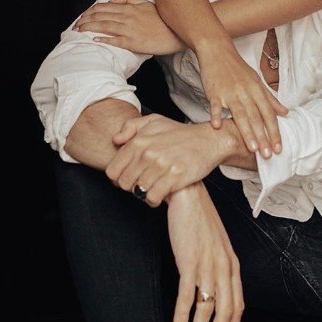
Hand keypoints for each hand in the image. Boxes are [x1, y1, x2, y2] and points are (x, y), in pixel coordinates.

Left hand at [73, 0, 182, 54]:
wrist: (177, 33)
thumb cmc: (163, 19)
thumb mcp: (146, 3)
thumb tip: (114, 0)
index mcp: (130, 8)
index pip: (104, 7)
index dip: (90, 11)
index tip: (82, 16)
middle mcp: (128, 17)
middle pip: (101, 16)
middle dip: (85, 20)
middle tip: (75, 25)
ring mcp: (130, 30)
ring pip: (105, 26)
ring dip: (90, 28)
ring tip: (79, 31)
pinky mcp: (134, 42)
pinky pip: (116, 40)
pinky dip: (104, 39)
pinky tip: (95, 39)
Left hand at [106, 114, 228, 203]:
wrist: (208, 140)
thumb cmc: (180, 133)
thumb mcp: (155, 121)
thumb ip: (131, 127)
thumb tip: (116, 141)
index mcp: (139, 141)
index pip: (113, 171)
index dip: (118, 178)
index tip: (129, 178)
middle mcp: (148, 153)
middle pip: (124, 183)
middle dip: (130, 187)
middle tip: (141, 184)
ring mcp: (161, 165)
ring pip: (138, 191)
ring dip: (143, 194)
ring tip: (152, 188)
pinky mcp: (175, 177)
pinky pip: (153, 197)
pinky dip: (154, 200)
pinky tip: (160, 195)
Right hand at [166, 183, 243, 321]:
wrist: (188, 194)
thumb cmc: (199, 219)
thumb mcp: (216, 244)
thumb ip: (218, 265)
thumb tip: (213, 288)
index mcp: (232, 263)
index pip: (237, 304)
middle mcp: (224, 267)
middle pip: (225, 311)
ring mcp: (208, 265)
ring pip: (207, 308)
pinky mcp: (189, 261)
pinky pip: (187, 296)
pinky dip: (183, 317)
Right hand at [196, 38, 287, 157]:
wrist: (217, 51)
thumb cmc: (237, 68)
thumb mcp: (256, 81)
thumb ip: (270, 99)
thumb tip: (285, 112)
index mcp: (257, 90)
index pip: (269, 114)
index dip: (274, 131)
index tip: (278, 148)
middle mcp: (246, 92)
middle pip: (256, 117)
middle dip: (263, 137)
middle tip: (267, 155)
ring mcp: (230, 92)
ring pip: (240, 114)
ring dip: (247, 131)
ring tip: (252, 148)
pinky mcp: (214, 92)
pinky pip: (216, 105)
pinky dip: (217, 115)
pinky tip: (218, 126)